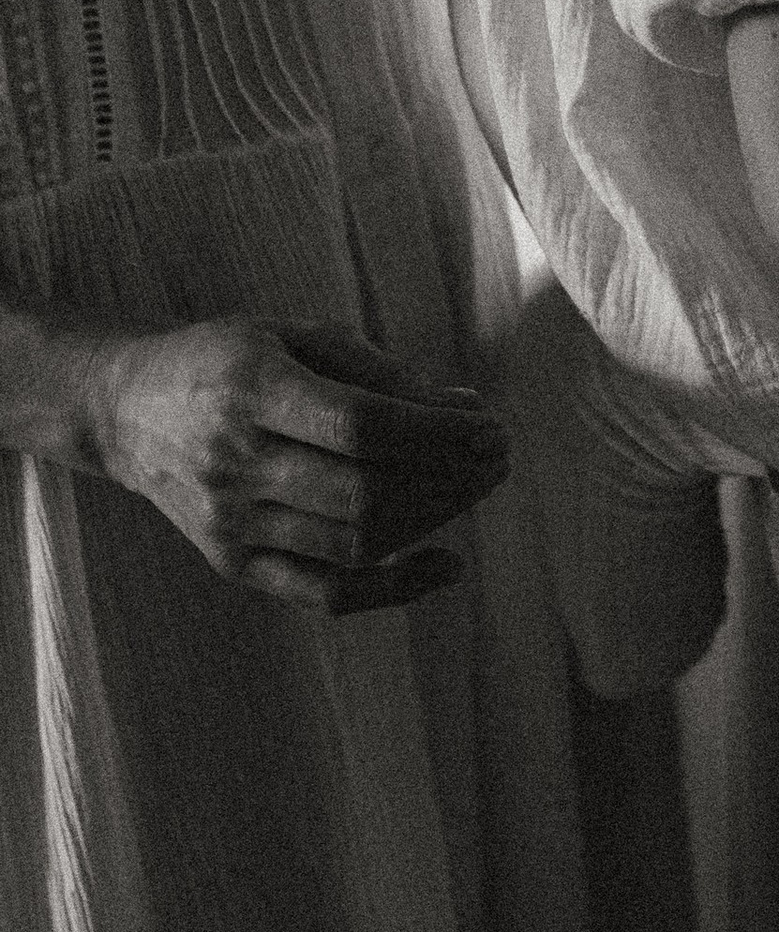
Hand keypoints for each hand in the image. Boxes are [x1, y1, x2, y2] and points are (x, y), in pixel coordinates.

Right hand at [85, 318, 509, 614]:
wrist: (127, 410)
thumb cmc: (227, 360)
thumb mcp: (295, 336)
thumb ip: (380, 371)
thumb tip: (467, 407)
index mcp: (250, 391)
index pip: (361, 426)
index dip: (438, 432)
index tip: (491, 425)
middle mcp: (233, 463)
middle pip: (364, 492)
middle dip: (450, 478)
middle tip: (499, 456)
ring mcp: (230, 524)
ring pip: (353, 544)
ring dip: (434, 521)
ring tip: (478, 487)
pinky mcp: (233, 565)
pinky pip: (324, 595)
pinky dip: (394, 589)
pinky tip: (446, 566)